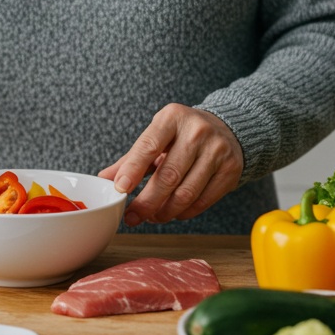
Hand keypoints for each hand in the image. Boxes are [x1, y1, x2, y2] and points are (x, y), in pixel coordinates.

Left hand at [98, 104, 243, 227]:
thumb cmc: (183, 134)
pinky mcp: (231, 170)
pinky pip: (203, 201)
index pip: (148, 146)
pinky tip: (174, 212)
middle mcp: (197, 131)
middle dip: (147, 202)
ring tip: (153, 217)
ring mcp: (217, 150)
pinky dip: (185, 213)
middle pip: (168, 176)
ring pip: (186, 193)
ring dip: (165, 212)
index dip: (133, 170)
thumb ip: (131, 158)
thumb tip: (104, 179)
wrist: (228, 128)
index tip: (120, 189)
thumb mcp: (157, 136)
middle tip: (133, 216)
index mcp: (172, 117)